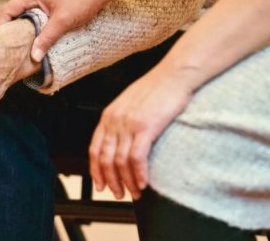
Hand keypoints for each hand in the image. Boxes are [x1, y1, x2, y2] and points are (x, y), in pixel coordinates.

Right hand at [0, 0, 111, 61]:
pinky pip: (36, 8)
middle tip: (11, 44)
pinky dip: (34, 19)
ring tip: (24, 41)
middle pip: (15, 9)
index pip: (8, 9)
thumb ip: (46, 39)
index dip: (2, 26)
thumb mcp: (63, 22)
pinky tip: (39, 31)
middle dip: (12, 27)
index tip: (1, 41)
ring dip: (25, 24)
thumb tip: (34, 56)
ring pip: (27, 10)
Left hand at [88, 65, 198, 199]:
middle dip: (111, 181)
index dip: (96, 170)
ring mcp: (129, 123)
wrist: (174, 74)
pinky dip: (139, 173)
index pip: (94, 149)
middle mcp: (114, 120)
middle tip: (119, 194)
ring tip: (135, 192)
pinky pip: (136, 157)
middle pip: (105, 159)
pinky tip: (144, 182)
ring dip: (127, 181)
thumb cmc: (157, 89)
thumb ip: (122, 121)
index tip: (100, 185)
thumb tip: (122, 142)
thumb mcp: (130, 104)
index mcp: (109, 115)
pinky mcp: (146, 126)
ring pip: (120, 161)